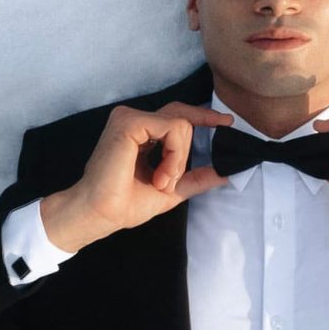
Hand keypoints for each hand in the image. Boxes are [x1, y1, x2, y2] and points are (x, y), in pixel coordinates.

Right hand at [40, 102, 235, 250]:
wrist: (101, 215)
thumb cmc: (124, 204)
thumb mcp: (170, 190)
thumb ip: (195, 178)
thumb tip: (224, 173)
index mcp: (140, 134)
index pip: (177, 116)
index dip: (203, 116)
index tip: (227, 122)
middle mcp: (134, 121)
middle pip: (181, 114)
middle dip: (188, 148)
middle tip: (171, 179)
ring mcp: (130, 118)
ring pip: (181, 123)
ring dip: (179, 159)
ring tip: (160, 181)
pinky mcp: (129, 123)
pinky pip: (173, 128)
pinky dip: (174, 155)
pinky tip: (159, 176)